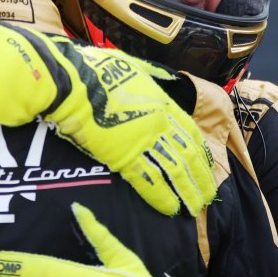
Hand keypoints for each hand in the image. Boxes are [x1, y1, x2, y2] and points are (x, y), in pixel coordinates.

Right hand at [0, 24, 216, 215]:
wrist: (70, 83)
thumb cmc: (91, 70)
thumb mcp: (128, 67)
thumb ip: (144, 77)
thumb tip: (149, 77)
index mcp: (160, 101)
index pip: (189, 132)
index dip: (200, 152)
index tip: (206, 165)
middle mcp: (158, 122)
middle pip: (187, 155)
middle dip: (199, 178)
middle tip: (207, 196)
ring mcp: (144, 140)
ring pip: (174, 171)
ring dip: (186, 191)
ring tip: (193, 208)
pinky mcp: (125, 157)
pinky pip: (150, 182)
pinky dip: (162, 197)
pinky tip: (170, 209)